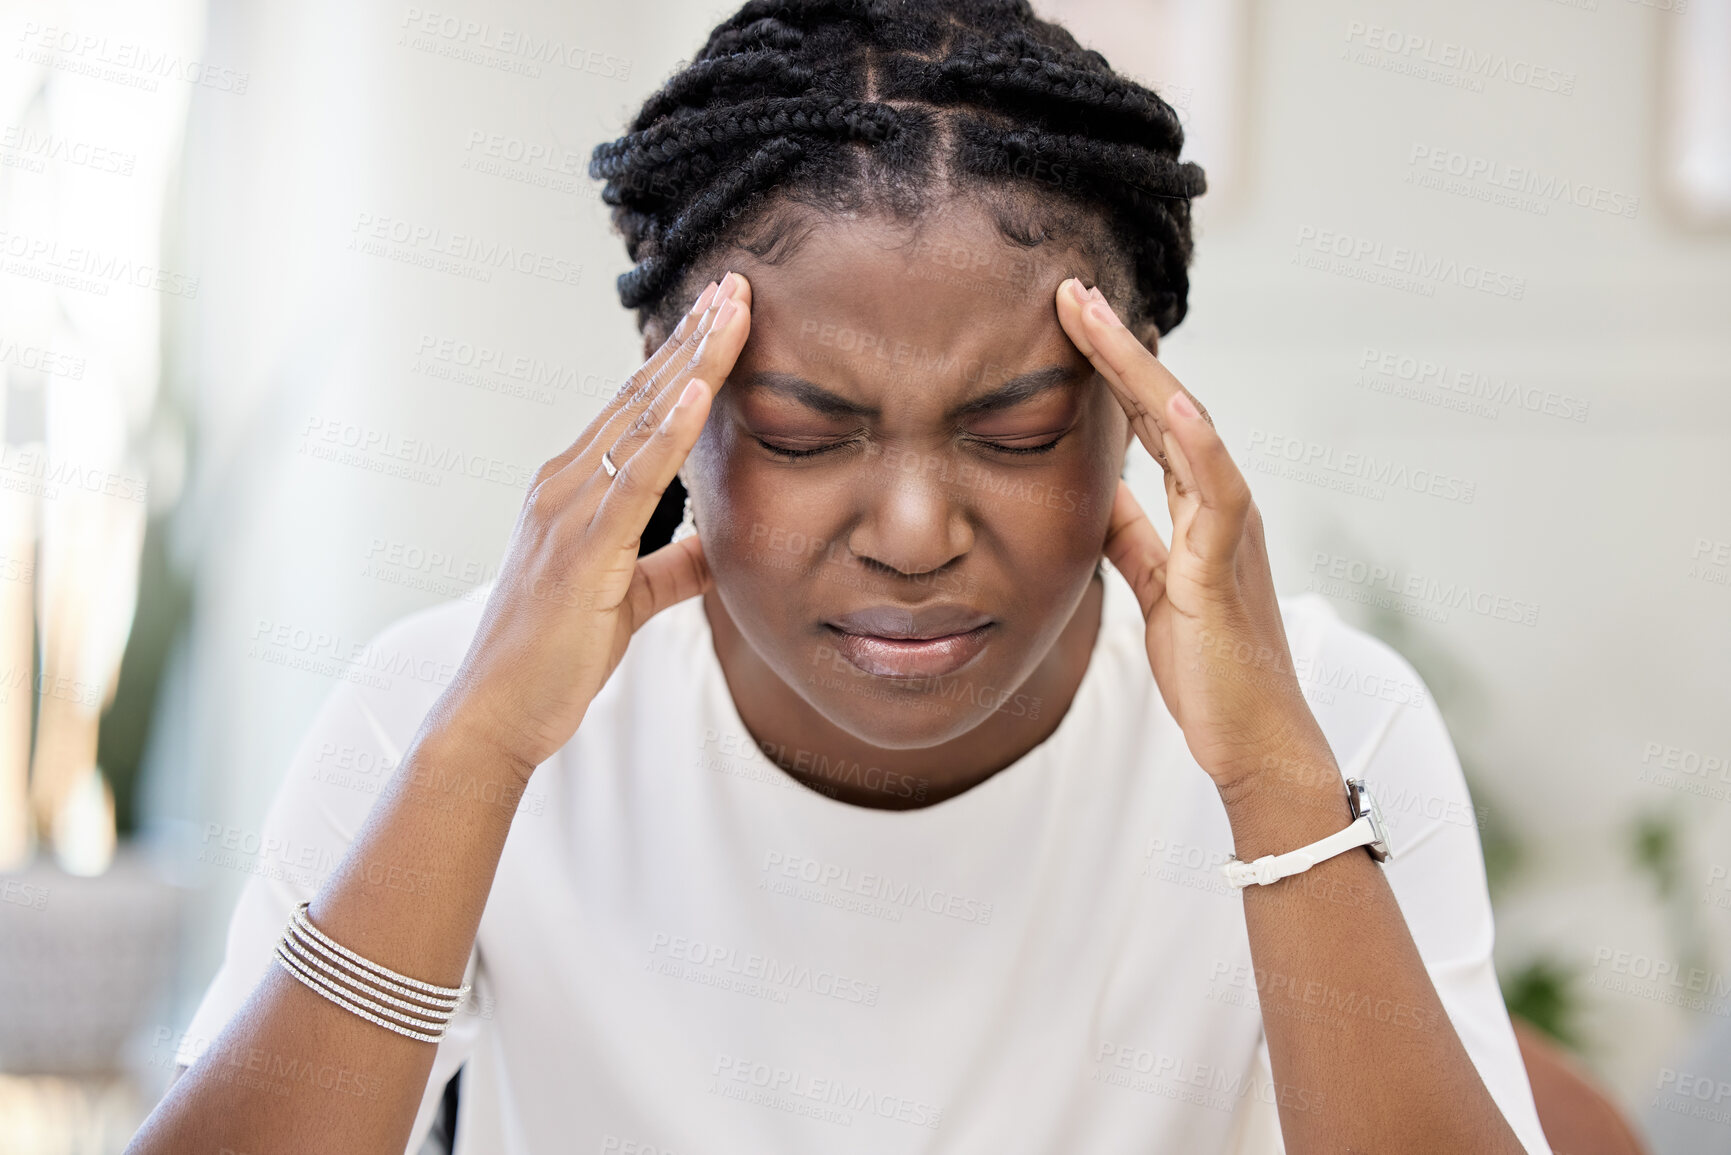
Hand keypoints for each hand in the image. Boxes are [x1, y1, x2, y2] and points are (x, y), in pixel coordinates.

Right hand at [438, 272, 752, 776]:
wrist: (496, 713)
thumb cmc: (552, 659)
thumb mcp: (627, 601)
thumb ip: (670, 567)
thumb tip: (716, 548)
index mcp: (572, 492)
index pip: (639, 409)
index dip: (683, 359)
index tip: (724, 315)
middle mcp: (563, 485)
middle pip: (641, 394)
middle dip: (693, 337)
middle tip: (737, 283)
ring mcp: (567, 511)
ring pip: (641, 419)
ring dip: (692, 361)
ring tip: (732, 309)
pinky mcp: (581, 548)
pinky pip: (634, 478)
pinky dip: (668, 430)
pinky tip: (699, 390)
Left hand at [1054, 277, 1334, 797]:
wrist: (1254, 742)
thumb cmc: (1209, 671)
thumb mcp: (1152, 588)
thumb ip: (1132, 536)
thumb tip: (1097, 493)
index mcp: (1197, 510)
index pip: (1150, 422)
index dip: (1111, 370)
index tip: (1068, 323)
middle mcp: (1219, 505)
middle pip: (1165, 406)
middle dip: (1117, 347)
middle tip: (1070, 292)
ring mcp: (1228, 530)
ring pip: (1187, 428)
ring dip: (1141, 369)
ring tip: (1094, 316)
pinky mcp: (1227, 566)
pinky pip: (1216, 491)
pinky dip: (1195, 441)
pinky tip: (1168, 398)